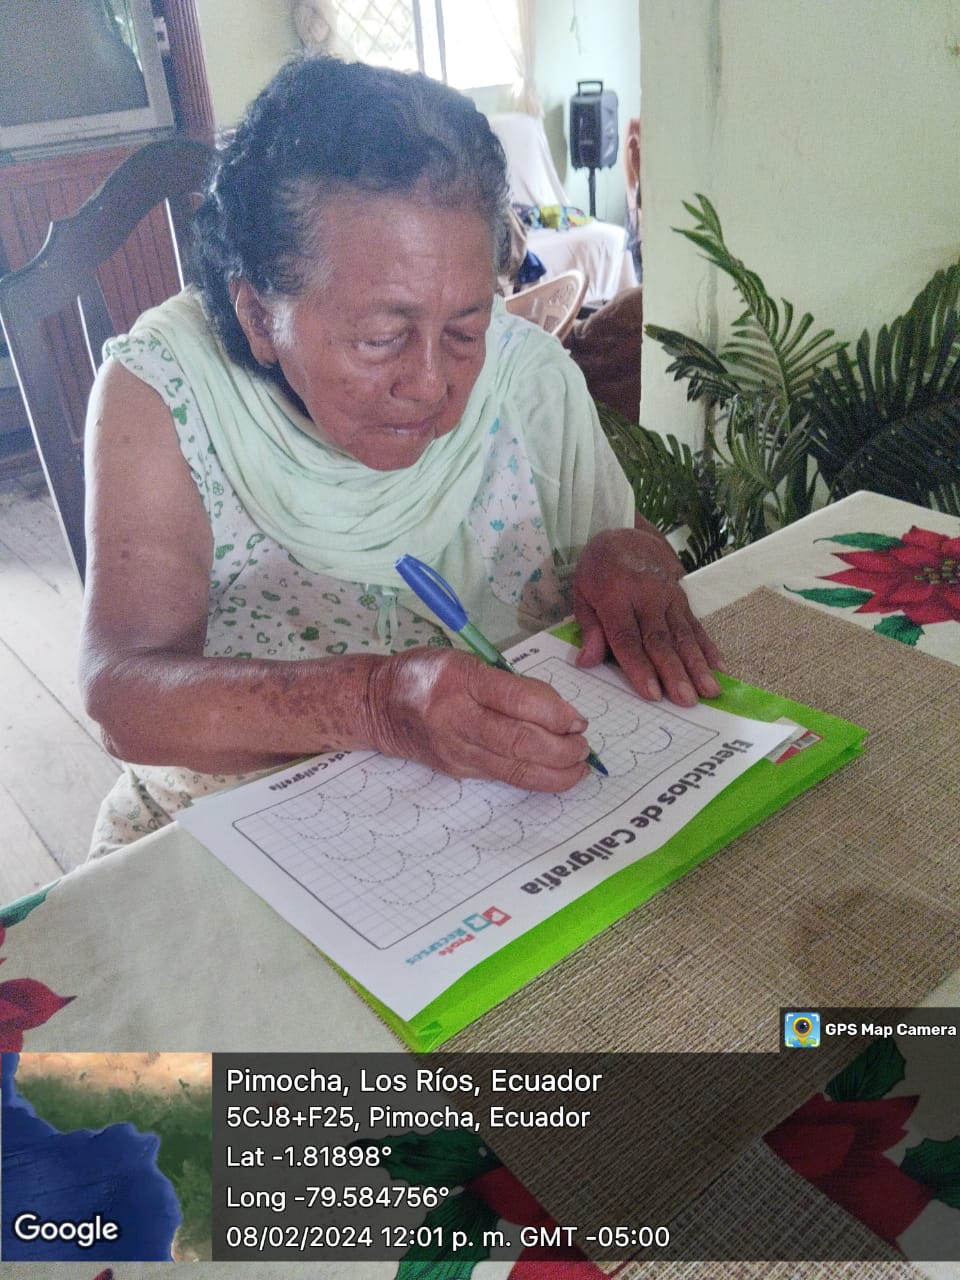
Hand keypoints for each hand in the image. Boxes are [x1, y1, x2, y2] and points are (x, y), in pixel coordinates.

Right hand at [366, 648, 591, 791]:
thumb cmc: (426, 674)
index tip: (578, 719)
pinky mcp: (458, 771)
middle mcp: (457, 718)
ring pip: (516, 769)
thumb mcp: (465, 661)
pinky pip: (504, 777)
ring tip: (580, 765)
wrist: (377, 706)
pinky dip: (537, 778)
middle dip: (563, 748)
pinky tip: (557, 774)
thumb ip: (508, 683)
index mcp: (461, 680)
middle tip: (584, 746)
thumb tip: (557, 710)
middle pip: (520, 741)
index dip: (556, 713)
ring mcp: (456, 750)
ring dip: (557, 772)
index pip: (517, 701)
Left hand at [573, 527, 724, 706]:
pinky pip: (696, 624)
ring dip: (697, 665)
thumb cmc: (599, 567)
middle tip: (687, 701)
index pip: (627, 637)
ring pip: (683, 635)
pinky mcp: (683, 597)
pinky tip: (719, 668)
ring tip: (709, 691)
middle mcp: (646, 596)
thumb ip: (589, 628)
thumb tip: (587, 662)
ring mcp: (668, 596)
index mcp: (615, 595)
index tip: (652, 693)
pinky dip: (708, 647)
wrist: (628, 531)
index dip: (639, 667)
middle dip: (675, 672)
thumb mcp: (582, 592)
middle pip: (660, 640)